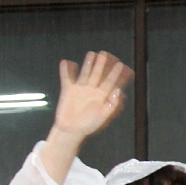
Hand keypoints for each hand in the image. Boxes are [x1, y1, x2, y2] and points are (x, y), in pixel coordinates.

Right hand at [39, 50, 131, 184]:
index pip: (110, 82)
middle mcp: (92, 90)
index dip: (115, 73)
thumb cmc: (89, 125)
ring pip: (85, 73)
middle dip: (102, 64)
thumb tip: (118, 91)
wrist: (71, 130)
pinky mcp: (68, 91)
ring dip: (88, 64)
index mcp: (102, 96)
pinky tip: (65, 62)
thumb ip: (112, 105)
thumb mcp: (103, 117)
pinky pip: (66, 78)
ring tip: (91, 54)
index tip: (120, 65)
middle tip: (105, 54)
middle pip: (98, 74)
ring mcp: (80, 89)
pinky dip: (65, 71)